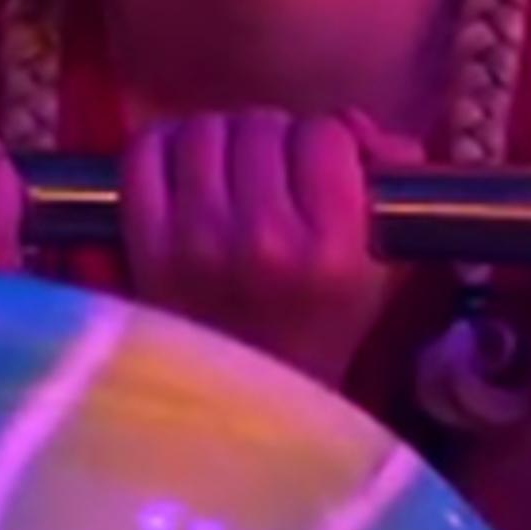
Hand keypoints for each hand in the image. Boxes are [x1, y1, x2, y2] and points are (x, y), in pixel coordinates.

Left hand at [117, 109, 420, 384]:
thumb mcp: (376, 269)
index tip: (321, 163)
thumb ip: (387, 186)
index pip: (323, 136)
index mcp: (333, 251)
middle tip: (272, 169)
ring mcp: (196, 240)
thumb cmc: (315, 331)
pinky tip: (184, 169)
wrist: (238, 404)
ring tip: (230, 169)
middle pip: (262, 126)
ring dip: (220, 138)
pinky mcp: (143, 244)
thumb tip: (357, 125)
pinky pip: (146, 151)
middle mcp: (264, 241)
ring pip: (205, 130)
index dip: (325, 139)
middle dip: (271, 138)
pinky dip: (165, 146)